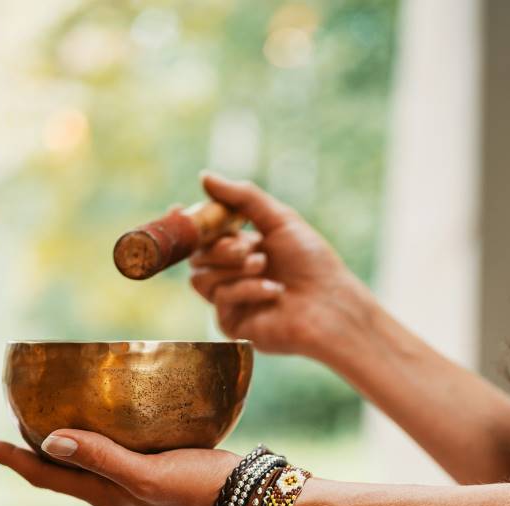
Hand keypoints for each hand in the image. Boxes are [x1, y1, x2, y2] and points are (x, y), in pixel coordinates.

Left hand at [0, 431, 238, 505]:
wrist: (249, 497)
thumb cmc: (201, 487)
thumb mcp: (148, 474)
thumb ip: (102, 457)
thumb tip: (50, 440)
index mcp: (106, 494)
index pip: (45, 476)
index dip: (12, 459)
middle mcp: (114, 490)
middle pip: (59, 471)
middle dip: (29, 450)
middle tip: (9, 420)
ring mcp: (135, 481)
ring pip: (84, 461)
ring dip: (60, 442)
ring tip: (45, 417)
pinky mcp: (157, 467)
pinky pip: (111, 451)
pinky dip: (95, 435)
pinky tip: (105, 417)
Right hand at [190, 171, 378, 366]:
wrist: (332, 304)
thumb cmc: (313, 263)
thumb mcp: (279, 220)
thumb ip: (243, 198)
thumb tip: (205, 176)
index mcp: (242, 249)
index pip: (204, 236)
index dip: (189, 224)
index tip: (178, 208)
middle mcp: (233, 275)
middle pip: (197, 255)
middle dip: (220, 246)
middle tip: (249, 246)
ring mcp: (231, 301)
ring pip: (201, 278)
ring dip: (232, 267)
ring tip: (263, 265)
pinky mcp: (233, 325)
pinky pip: (219, 299)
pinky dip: (246, 289)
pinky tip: (274, 290)